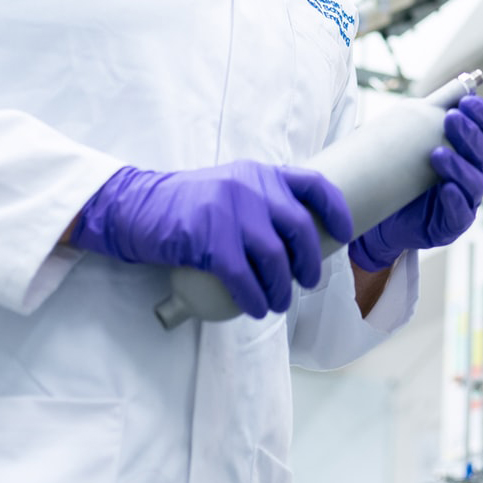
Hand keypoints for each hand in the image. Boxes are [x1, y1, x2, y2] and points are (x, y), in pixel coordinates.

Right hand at [69, 160, 353, 317]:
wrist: (136, 207)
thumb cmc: (187, 204)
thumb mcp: (231, 187)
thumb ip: (261, 199)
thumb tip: (298, 234)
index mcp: (261, 172)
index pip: (314, 184)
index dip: (336, 210)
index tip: (346, 233)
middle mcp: (251, 186)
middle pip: (300, 227)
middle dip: (310, 261)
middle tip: (308, 283)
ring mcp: (230, 211)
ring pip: (274, 258)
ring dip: (282, 288)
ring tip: (279, 303)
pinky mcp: (208, 239)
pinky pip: (244, 277)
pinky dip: (255, 298)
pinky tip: (256, 309)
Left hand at [349, 94, 482, 271]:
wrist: (384, 213)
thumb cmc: (403, 172)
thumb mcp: (415, 139)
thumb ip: (433, 117)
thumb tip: (457, 85)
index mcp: (470, 148)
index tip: (467, 100)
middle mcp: (474, 171)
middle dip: (469, 134)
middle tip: (450, 119)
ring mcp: (466, 198)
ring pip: (474, 181)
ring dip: (459, 166)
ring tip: (438, 155)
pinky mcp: (454, 223)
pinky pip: (461, 212)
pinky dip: (455, 199)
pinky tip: (445, 188)